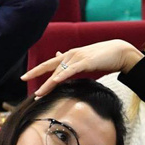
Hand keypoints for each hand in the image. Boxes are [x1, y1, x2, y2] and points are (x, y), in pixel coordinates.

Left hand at [21, 40, 142, 97]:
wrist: (120, 51)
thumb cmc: (105, 57)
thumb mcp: (86, 59)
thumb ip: (74, 62)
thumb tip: (61, 56)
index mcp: (70, 55)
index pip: (49, 64)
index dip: (37, 70)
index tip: (25, 77)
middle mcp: (71, 55)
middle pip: (50, 67)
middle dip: (38, 77)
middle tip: (28, 86)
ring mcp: (77, 57)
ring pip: (59, 71)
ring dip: (48, 83)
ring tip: (40, 93)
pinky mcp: (86, 62)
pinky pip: (71, 70)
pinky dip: (62, 76)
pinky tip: (55, 82)